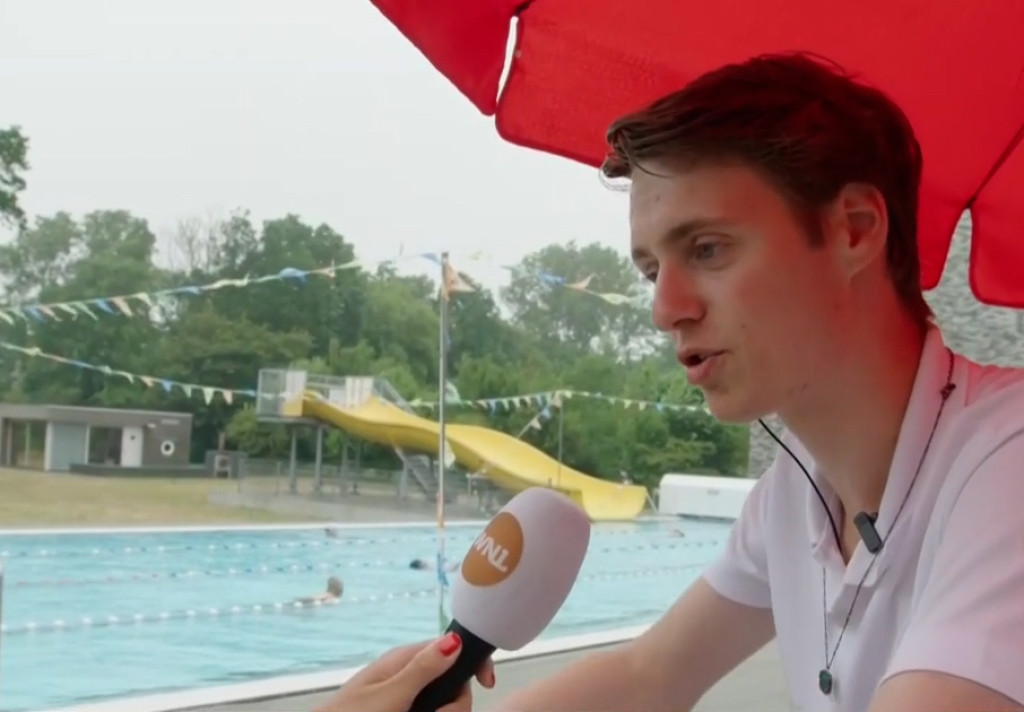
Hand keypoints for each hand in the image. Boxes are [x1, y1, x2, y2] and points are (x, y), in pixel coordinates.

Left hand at [315, 632, 495, 711]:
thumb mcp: (390, 695)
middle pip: (455, 683)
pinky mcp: (408, 710)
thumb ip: (423, 670)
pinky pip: (434, 710)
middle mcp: (411, 675)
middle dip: (455, 704)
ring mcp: (410, 696)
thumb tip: (455, 640)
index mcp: (405, 659)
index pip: (454, 648)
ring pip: (447, 703)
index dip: (473, 663)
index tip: (486, 684)